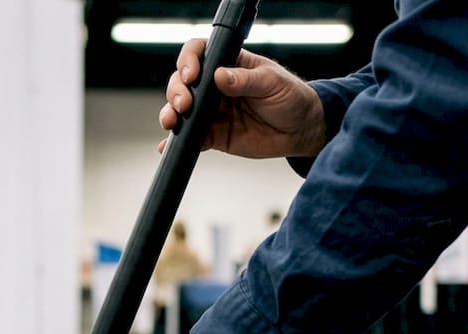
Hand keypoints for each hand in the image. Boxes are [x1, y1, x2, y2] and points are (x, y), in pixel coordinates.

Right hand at [157, 41, 325, 159]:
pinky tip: (167, 145)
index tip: (191, 76)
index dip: (189, 61)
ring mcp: (212, 111)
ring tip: (172, 121)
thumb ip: (245, 80)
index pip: (200, 53)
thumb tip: (219, 76)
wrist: (300, 130)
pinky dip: (177, 142)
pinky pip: (190, 137)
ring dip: (171, 114)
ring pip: (181, 110)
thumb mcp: (272, 83)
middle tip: (184, 104)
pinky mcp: (213, 135)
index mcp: (229, 64)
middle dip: (176, 91)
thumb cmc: (291, 98)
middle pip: (182, 82)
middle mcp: (215, 87)